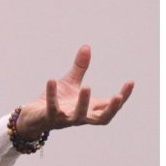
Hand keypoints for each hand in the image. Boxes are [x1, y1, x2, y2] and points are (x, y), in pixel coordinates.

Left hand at [15, 45, 133, 139]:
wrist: (34, 116)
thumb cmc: (57, 101)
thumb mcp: (70, 82)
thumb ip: (80, 68)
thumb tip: (86, 47)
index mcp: (89, 109)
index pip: (111, 106)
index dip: (123, 96)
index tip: (131, 82)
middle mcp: (80, 117)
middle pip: (102, 119)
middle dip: (111, 109)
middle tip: (117, 96)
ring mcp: (65, 119)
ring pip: (78, 115)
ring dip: (83, 102)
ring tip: (86, 86)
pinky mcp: (48, 117)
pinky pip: (51, 107)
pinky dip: (51, 94)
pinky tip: (51, 80)